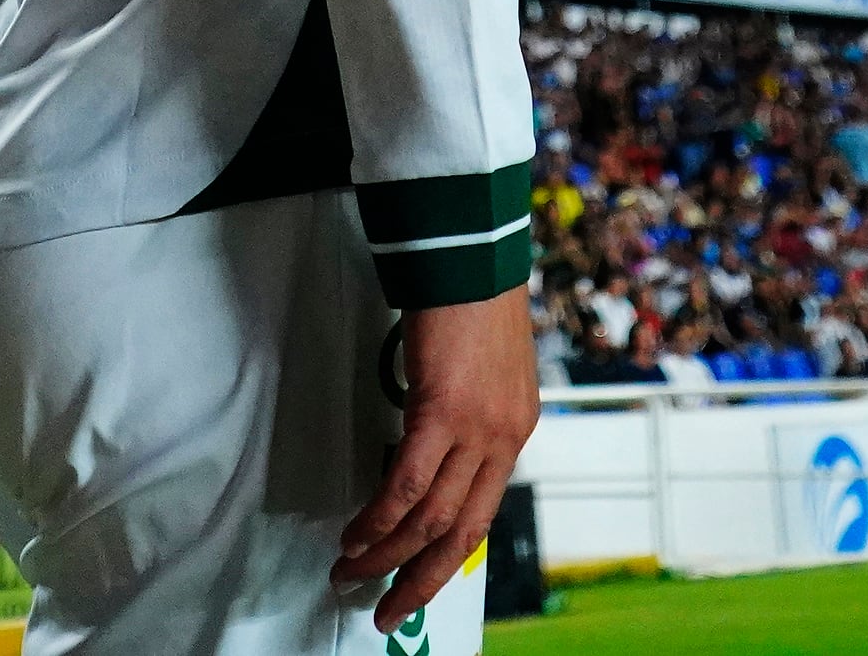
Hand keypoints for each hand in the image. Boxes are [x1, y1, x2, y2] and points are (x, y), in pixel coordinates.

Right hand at [337, 290, 538, 634]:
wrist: (474, 257)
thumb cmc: (473, 302)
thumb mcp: (486, 372)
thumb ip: (468, 417)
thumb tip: (430, 451)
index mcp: (515, 432)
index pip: (482, 514)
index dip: (447, 556)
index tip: (417, 581)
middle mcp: (504, 439)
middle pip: (461, 534)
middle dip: (419, 579)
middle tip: (386, 609)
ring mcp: (478, 429)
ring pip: (430, 517)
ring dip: (386, 553)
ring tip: (352, 572)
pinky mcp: (443, 413)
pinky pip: (407, 483)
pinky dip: (379, 516)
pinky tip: (357, 534)